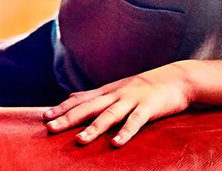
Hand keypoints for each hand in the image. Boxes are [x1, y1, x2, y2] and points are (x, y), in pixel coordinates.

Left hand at [43, 63, 192, 146]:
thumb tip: (71, 97)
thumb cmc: (144, 86)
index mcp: (108, 91)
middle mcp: (116, 94)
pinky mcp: (149, 107)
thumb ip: (94, 95)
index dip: (62, 108)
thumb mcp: (116, 88)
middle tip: (50, 128)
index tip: (44, 117)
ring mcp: (132, 100)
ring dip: (94, 128)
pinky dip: (126, 132)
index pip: (80, 100)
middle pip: (89, 107)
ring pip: (109, 115)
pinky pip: (136, 122)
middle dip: (69, 118)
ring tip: (79, 141)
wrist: (176, 78)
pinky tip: (116, 144)